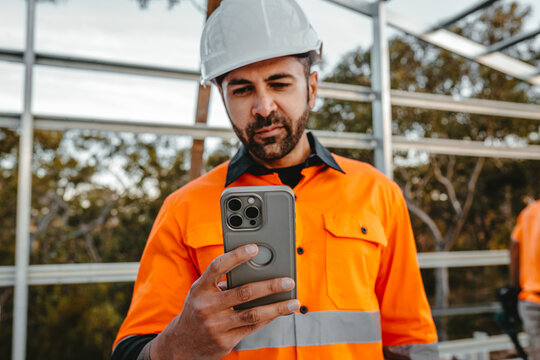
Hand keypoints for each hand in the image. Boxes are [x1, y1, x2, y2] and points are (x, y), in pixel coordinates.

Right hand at [148, 244, 299, 359]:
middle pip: (243, 292)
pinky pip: (252, 328)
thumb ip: (222, 281)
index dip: (236, 256)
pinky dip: (269, 318)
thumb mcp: (202, 292)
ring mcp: (215, 326)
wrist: (182, 343)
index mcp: (200, 288)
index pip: (218, 267)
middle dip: (270, 286)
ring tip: (293, 302)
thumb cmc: (199, 309)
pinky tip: (280, 312)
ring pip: (253, 314)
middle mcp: (206, 307)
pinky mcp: (224, 341)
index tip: (255, 248)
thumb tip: (258, 270)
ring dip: (277, 307)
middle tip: (289, 281)